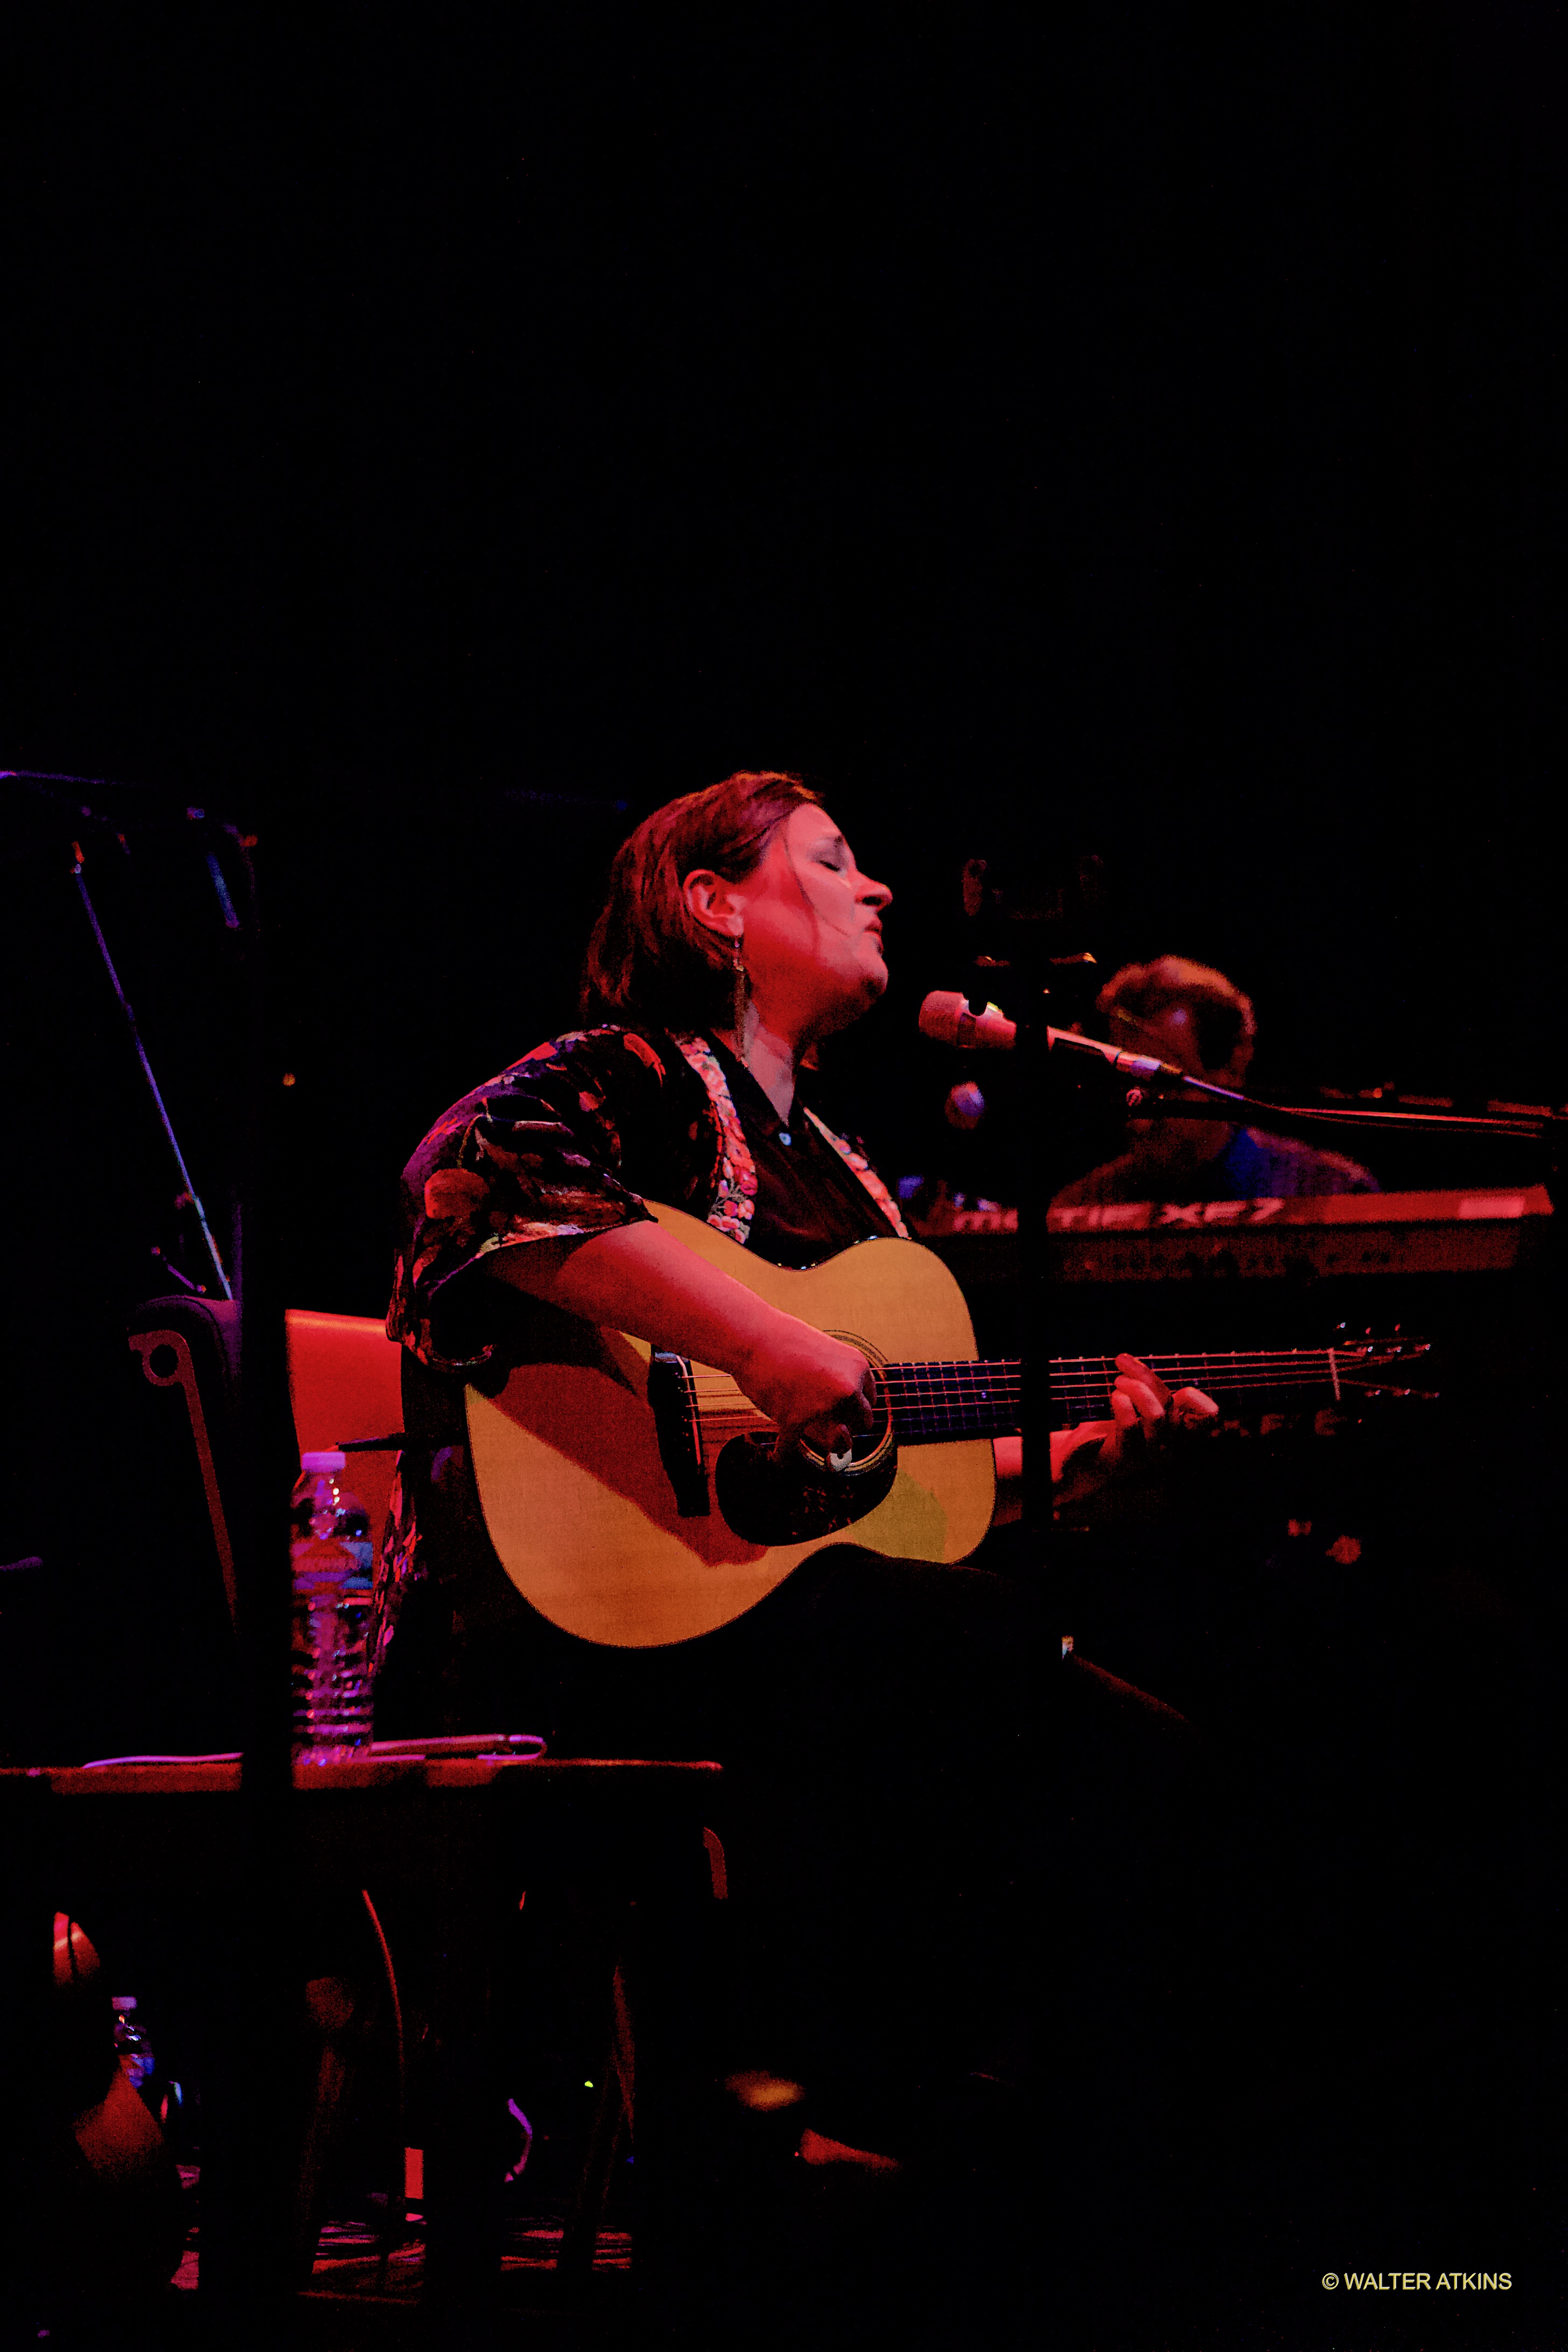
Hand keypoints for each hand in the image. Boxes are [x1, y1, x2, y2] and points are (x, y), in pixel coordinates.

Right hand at [735, 1321, 877, 1461]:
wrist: (752, 1335)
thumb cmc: (782, 1342)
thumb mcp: (823, 1354)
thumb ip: (836, 1382)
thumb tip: (840, 1431)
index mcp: (858, 1366)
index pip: (869, 1400)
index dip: (854, 1407)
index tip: (839, 1406)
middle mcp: (847, 1388)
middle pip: (862, 1423)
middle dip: (847, 1425)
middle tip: (826, 1421)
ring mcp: (824, 1406)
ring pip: (838, 1442)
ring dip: (830, 1446)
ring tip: (817, 1440)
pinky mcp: (796, 1420)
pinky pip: (793, 1450)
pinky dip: (784, 1456)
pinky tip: (779, 1459)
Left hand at [1053, 1353, 1218, 1509]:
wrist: (1088, 1461)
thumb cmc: (1121, 1431)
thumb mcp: (1147, 1413)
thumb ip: (1164, 1399)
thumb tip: (1187, 1390)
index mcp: (1179, 1433)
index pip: (1208, 1419)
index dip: (1200, 1401)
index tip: (1181, 1390)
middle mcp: (1169, 1446)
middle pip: (1169, 1402)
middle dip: (1144, 1374)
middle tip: (1122, 1362)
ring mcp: (1149, 1454)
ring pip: (1155, 1413)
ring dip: (1134, 1387)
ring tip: (1117, 1381)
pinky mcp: (1127, 1457)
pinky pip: (1130, 1425)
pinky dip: (1122, 1403)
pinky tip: (1114, 1397)